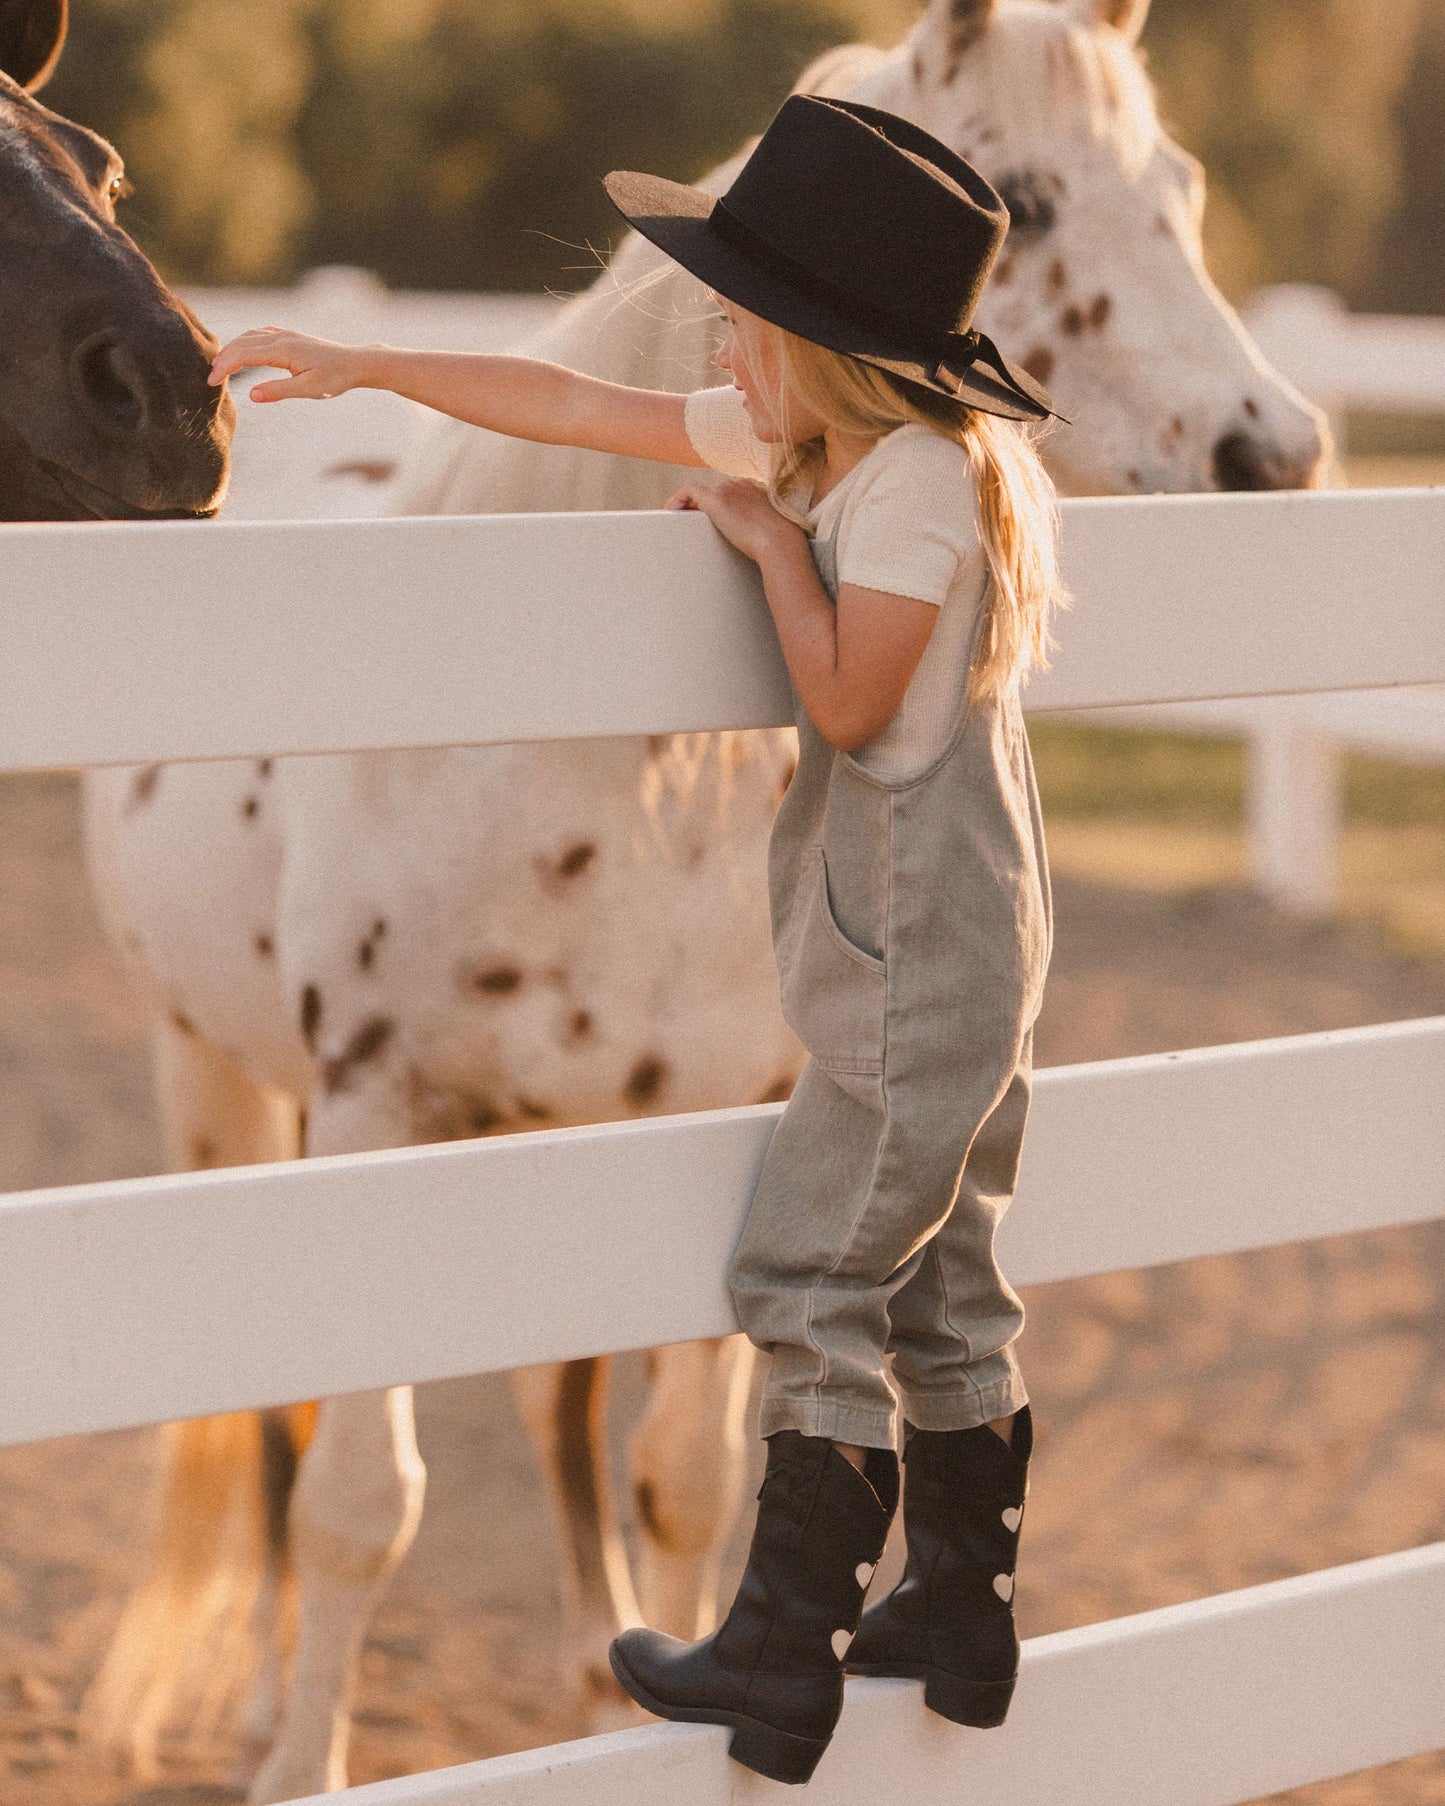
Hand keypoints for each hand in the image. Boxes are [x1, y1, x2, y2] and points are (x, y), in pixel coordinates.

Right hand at [207, 327, 375, 401]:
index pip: (244, 355)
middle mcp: (281, 337)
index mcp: (282, 350)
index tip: (211, 382)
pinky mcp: (289, 336)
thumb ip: (279, 391)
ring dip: (232, 348)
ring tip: (221, 366)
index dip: (225, 367)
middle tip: (210, 377)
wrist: (354, 363)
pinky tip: (241, 349)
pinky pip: (260, 334)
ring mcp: (285, 334)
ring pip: (249, 336)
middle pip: (242, 343)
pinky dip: (245, 341)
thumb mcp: (308, 390)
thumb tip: (251, 395)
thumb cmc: (334, 378)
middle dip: (223, 359)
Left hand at [664, 476, 805, 567]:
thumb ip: (763, 526)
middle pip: (713, 490)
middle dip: (700, 505)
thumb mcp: (773, 529)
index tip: (710, 517)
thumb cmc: (781, 543)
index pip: (729, 490)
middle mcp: (740, 483)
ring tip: (679, 519)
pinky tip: (670, 511)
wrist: (779, 542)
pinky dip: (678, 499)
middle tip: (690, 521)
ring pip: (700, 492)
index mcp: (755, 488)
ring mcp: (727, 489)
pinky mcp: (716, 499)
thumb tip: (758, 540)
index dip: (717, 503)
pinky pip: (688, 491)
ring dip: (688, 506)